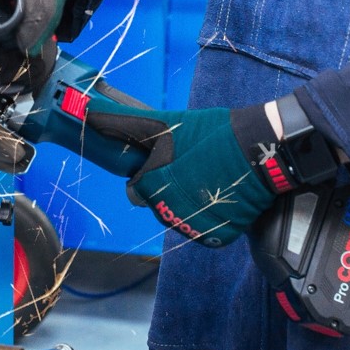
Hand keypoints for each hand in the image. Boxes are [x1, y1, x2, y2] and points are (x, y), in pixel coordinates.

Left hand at [85, 101, 278, 246]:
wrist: (261, 150)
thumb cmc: (213, 135)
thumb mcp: (168, 123)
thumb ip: (127, 124)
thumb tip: (88, 111)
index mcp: (153, 187)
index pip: (137, 190)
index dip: (150, 174)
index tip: (167, 163)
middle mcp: (169, 214)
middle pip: (159, 204)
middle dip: (170, 188)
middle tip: (193, 168)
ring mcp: (194, 229)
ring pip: (181, 217)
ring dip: (190, 202)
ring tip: (209, 178)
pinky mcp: (217, 238)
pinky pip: (205, 229)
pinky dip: (210, 215)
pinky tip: (220, 193)